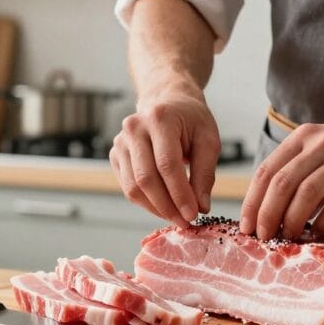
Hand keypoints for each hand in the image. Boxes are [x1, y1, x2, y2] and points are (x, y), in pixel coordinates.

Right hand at [110, 89, 220, 227]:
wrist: (168, 102)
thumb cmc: (191, 120)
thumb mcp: (208, 140)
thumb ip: (205, 174)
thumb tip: (201, 207)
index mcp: (159, 119)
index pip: (167, 164)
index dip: (180, 193)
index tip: (193, 214)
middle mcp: (134, 128)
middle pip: (146, 178)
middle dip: (167, 206)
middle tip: (185, 222)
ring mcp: (120, 141)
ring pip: (133, 187)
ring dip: (156, 208)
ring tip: (176, 217)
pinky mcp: (115, 155)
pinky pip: (128, 186)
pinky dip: (146, 202)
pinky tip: (163, 206)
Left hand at [239, 116, 323, 239]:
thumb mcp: (322, 150)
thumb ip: (297, 171)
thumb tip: (267, 211)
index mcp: (303, 137)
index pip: (266, 170)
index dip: (252, 201)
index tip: (246, 227)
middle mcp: (321, 143)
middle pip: (282, 182)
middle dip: (267, 214)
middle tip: (262, 237)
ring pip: (307, 192)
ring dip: (293, 220)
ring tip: (288, 237)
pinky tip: (319, 233)